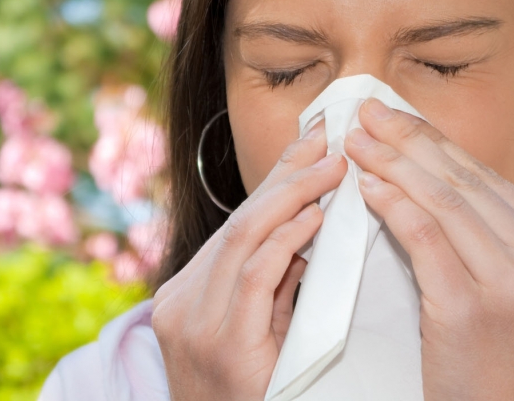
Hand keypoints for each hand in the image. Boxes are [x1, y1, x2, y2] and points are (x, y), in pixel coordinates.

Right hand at [152, 121, 346, 400]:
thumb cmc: (252, 399)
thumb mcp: (256, 333)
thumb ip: (275, 284)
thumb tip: (311, 228)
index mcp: (187, 295)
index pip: (237, 224)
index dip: (275, 180)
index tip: (310, 144)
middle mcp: (182, 302)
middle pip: (239, 221)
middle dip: (286, 175)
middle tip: (326, 138)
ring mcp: (195, 322)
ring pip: (244, 238)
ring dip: (293, 196)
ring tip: (332, 167)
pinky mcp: (220, 344)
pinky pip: (255, 276)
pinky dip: (287, 239)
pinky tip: (316, 216)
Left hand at [344, 98, 513, 400]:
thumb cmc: (500, 354)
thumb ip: (486, 231)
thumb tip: (424, 168)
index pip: (485, 176)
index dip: (432, 140)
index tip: (393, 116)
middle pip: (463, 180)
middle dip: (407, 140)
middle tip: (364, 113)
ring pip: (443, 200)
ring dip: (391, 163)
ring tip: (356, 142)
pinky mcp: (472, 308)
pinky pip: (424, 237)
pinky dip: (392, 205)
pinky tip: (365, 186)